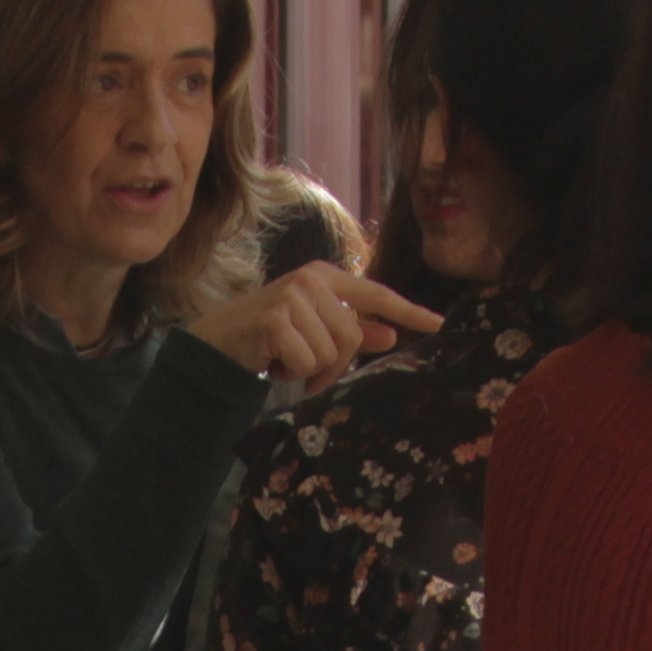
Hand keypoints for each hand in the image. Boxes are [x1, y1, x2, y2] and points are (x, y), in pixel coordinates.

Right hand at [189, 263, 439, 387]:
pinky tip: (271, 363)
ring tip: (282, 360)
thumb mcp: (311, 330)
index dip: (408, 311)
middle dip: (332, 364)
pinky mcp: (277, 321)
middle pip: (353, 336)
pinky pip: (306, 363)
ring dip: (308, 370)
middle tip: (304, 370)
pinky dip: (291, 374)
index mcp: (323, 276)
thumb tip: (391, 334)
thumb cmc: (265, 337)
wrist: (213, 343)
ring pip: (330, 353)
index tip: (438, 323)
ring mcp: (292, 298)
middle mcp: (310, 280)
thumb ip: (351, 329)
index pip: (375, 293)